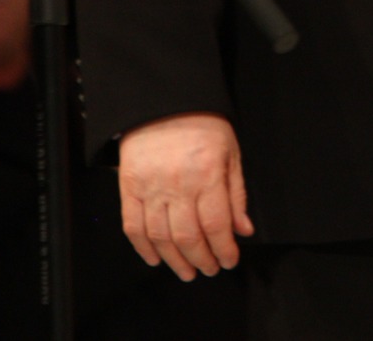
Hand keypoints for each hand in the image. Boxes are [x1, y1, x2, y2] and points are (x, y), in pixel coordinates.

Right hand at [117, 112, 253, 280]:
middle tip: (209, 269)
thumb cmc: (202, 124)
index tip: (229, 260)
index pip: (217, 225)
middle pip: (188, 237)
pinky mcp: (129, 187)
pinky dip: (143, 248)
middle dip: (202, 260)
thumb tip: (243, 229)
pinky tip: (155, 259)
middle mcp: (178, 184)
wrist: (165, 101)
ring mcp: (151, 187)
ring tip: (186, 271)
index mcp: (207, 175)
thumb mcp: (231, 153)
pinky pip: (133, 227)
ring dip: (174, 261)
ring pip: (161, 238)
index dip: (224, 250)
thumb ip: (236, 194)